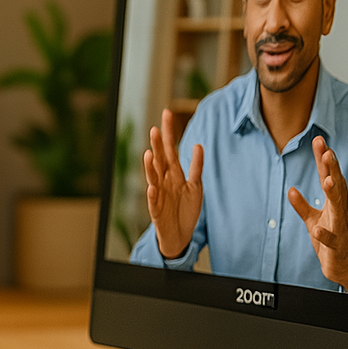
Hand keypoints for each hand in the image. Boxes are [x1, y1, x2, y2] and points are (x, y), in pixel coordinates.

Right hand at [143, 109, 204, 258]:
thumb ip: (196, 167)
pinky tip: (151, 187)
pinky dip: (152, 195)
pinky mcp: (156, 210)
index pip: (170, 148)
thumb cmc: (186, 208)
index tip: (167, 113)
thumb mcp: (196, 186)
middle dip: (157, 145)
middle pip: (160, 160)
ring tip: (149, 154)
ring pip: (152, 178)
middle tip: (155, 129)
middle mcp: (164, 180)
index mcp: (174, 173)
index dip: (169, 132)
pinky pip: (153, 202)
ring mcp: (159, 194)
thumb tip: (197, 145)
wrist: (180, 235)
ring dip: (150, 167)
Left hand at [288, 136, 347, 292]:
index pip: (329, 176)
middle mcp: (340, 211)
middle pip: (337, 186)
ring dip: (333, 194)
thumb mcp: (312, 219)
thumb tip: (290, 189)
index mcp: (334, 202)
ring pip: (339, 208)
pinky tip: (316, 228)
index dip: (324, 159)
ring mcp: (340, 228)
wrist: (339, 266)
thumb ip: (301, 205)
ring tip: (327, 181)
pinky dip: (324, 233)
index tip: (319, 140)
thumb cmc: (329, 239)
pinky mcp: (336, 246)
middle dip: (332, 169)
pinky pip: (330, 239)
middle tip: (328, 153)